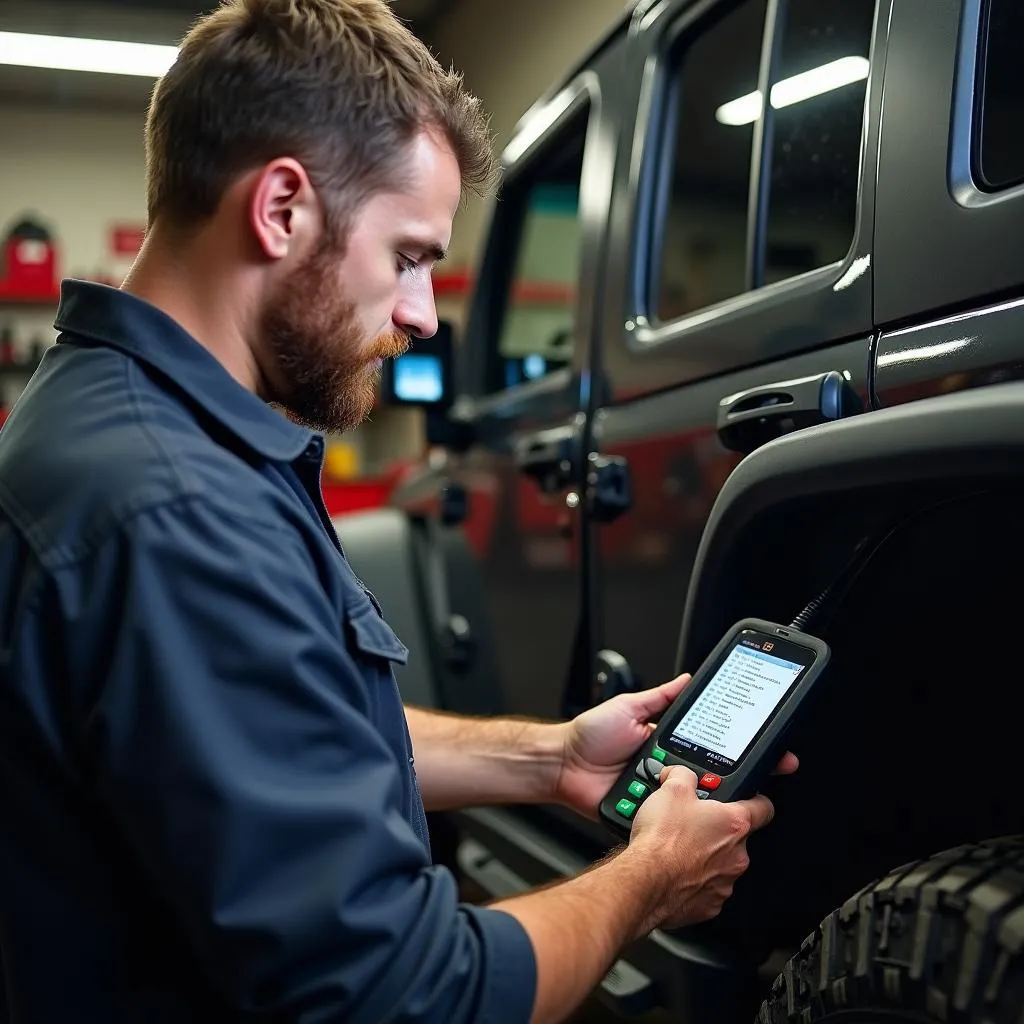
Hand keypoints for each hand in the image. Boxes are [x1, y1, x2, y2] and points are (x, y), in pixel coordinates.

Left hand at [554, 673, 798, 819]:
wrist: (561, 764)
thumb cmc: (590, 736)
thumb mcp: (628, 706)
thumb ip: (660, 696)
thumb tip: (688, 679)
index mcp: (668, 744)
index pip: (713, 750)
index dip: (740, 753)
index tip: (771, 753)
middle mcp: (668, 772)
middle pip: (710, 781)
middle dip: (729, 781)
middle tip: (747, 776)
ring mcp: (658, 796)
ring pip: (693, 805)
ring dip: (701, 800)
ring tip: (702, 790)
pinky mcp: (645, 816)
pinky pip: (667, 822)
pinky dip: (675, 821)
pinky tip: (682, 816)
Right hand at [627, 764, 774, 933]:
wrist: (644, 881)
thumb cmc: (662, 840)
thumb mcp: (671, 790)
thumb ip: (683, 775)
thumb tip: (681, 773)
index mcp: (734, 824)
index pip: (764, 808)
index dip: (756, 799)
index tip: (747, 799)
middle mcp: (737, 855)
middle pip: (736, 838)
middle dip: (716, 830)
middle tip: (691, 823)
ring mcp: (725, 883)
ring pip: (721, 864)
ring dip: (705, 856)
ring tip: (677, 849)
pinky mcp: (710, 906)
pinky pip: (707, 888)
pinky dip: (694, 880)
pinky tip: (674, 871)